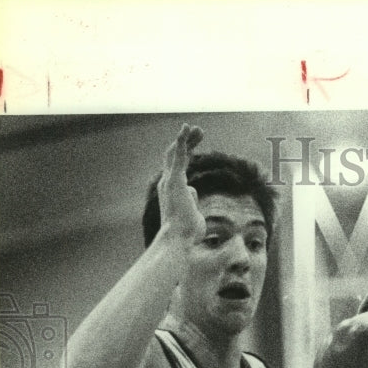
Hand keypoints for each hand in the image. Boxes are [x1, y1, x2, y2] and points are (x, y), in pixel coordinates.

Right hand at [157, 123, 205, 243]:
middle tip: (199, 131)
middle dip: (187, 142)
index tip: (195, 145)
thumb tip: (193, 191)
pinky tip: (187, 129)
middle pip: (176, 156)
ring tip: (199, 129)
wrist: (178, 239)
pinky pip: (178, 155)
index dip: (186, 153)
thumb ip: (192, 200)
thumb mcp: (193, 214)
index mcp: (172, 190)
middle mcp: (167, 183)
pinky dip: (182, 140)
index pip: (178, 167)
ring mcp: (170, 181)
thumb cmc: (187, 233)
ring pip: (177, 152)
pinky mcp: (175, 180)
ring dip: (188, 138)